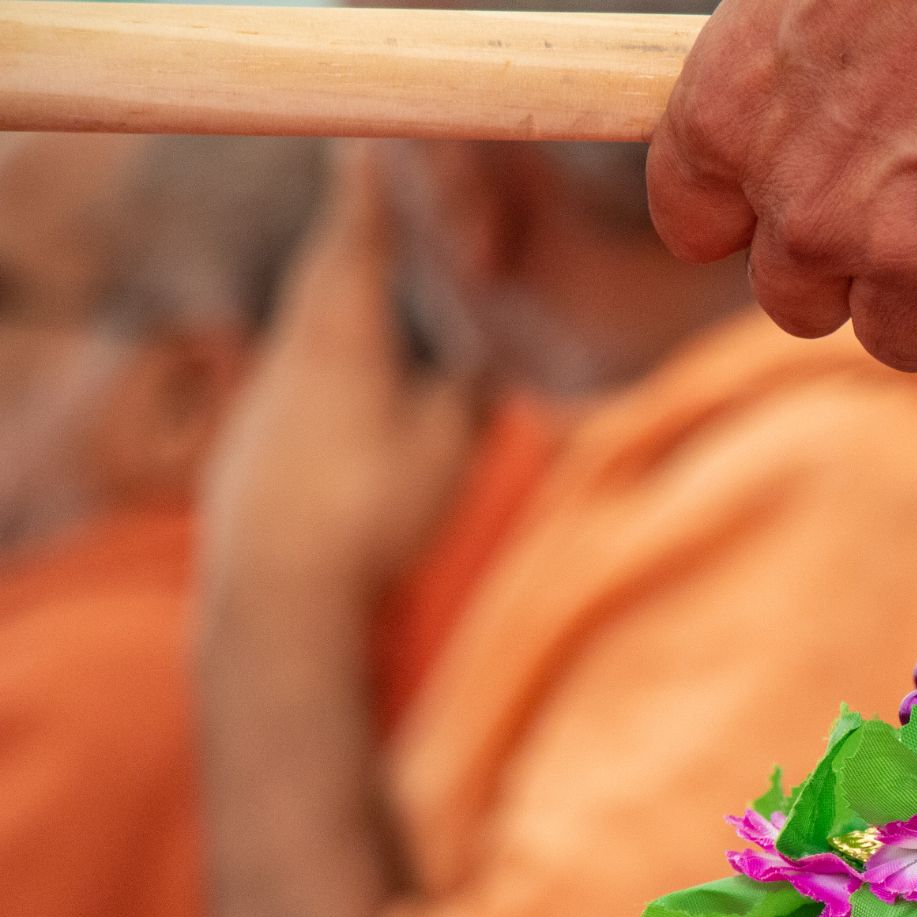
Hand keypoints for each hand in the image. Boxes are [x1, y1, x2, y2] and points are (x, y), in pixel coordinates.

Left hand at [201, 144, 479, 604]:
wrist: (273, 592)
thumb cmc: (370, 514)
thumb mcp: (444, 450)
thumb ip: (467, 394)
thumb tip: (487, 355)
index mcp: (342, 339)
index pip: (357, 243)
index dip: (368, 194)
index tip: (370, 145)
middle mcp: (292, 352)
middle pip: (322, 276)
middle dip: (347, 234)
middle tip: (362, 191)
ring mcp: (263, 397)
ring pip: (303, 326)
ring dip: (332, 296)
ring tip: (360, 279)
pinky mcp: (250, 441)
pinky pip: (292, 374)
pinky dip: (320, 355)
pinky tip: (336, 384)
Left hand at [649, 0, 916, 420]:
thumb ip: (788, 74)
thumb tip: (811, 121)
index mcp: (731, 112)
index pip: (697, 227)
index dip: (757, 216)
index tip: (808, 191)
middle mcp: (807, 205)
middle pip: (799, 302)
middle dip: (857, 259)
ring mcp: (916, 258)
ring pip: (901, 343)